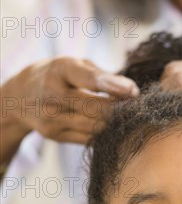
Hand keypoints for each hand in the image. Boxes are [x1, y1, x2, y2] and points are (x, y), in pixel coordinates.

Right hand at [2, 57, 138, 147]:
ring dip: (115, 122)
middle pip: (94, 107)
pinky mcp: (53, 135)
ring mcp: (51, 118)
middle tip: (137, 104)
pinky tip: (113, 127)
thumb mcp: (74, 64)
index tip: (132, 90)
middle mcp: (52, 94)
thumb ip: (101, 74)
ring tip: (128, 115)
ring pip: (94, 126)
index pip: (86, 78)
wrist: (21, 96)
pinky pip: (88, 139)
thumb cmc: (59, 75)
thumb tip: (130, 90)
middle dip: (120, 108)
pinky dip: (104, 133)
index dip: (111, 85)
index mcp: (59, 70)